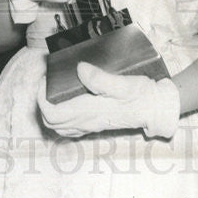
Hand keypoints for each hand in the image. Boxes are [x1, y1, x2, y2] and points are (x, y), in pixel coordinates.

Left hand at [38, 62, 179, 138]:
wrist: (155, 108)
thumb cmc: (141, 95)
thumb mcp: (123, 83)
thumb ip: (100, 78)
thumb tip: (79, 69)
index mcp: (89, 111)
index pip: (52, 113)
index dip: (42, 97)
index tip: (45, 80)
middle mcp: (87, 121)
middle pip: (51, 122)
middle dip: (43, 103)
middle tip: (48, 83)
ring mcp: (91, 125)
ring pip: (59, 127)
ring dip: (50, 111)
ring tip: (54, 91)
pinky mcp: (97, 124)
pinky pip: (70, 129)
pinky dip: (61, 118)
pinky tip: (66, 104)